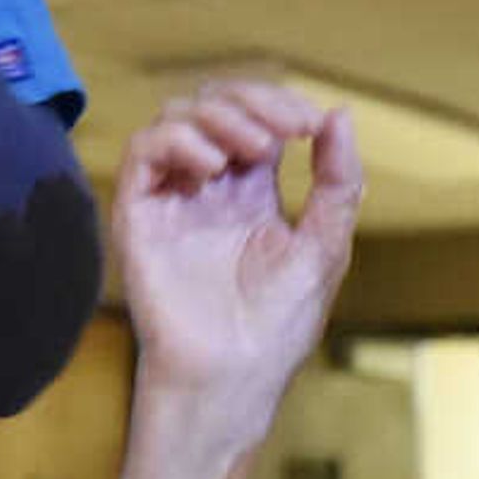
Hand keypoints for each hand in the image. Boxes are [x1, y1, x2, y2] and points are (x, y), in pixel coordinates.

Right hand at [109, 84, 363, 478]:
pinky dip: (177, 141)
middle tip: (286, 129)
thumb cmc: (277, 325)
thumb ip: (337, 181)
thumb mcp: (324, 244)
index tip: (311, 124)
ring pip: (177, 117)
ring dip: (220, 116)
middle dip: (254, 101)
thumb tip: (340, 114)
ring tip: (252, 149)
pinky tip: (212, 164)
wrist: (233, 376)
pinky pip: (144, 152)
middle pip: (216, 105)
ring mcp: (172, 197)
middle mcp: (208, 186)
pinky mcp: (139, 215)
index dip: (281, 105)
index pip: (257, 116)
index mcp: (252, 190)